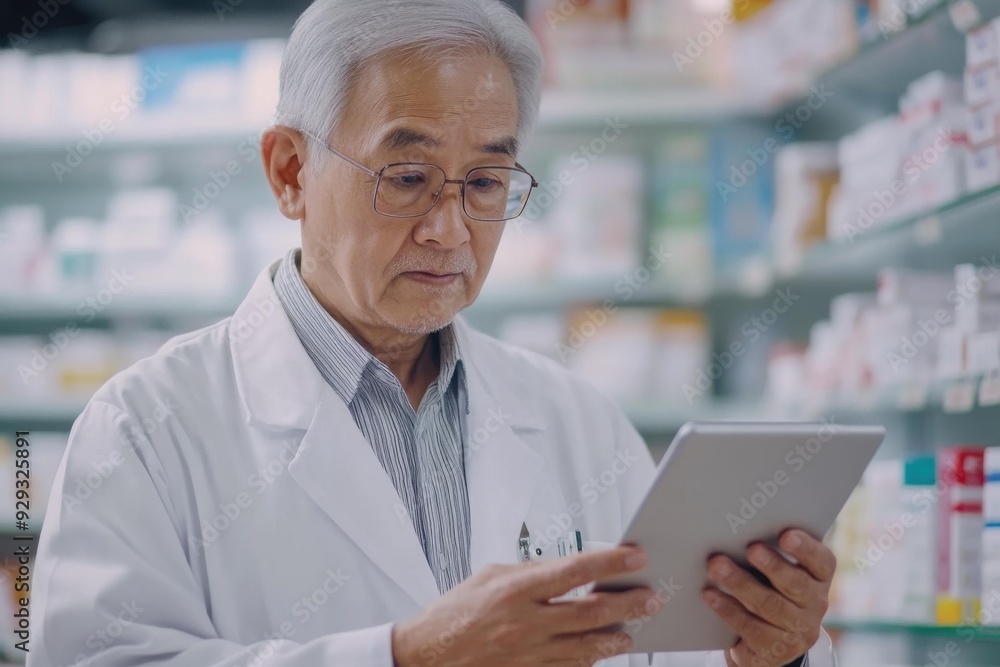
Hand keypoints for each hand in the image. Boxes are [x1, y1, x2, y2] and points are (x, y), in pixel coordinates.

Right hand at [392, 546, 664, 666]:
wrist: (429, 656)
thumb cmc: (457, 611)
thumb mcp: (492, 575)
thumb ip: (534, 570)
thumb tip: (572, 567)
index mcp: (515, 589)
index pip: (574, 570)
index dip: (609, 562)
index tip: (636, 556)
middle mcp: (525, 623)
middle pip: (591, 612)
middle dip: (627, 604)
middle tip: (651, 598)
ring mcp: (529, 654)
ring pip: (587, 647)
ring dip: (615, 638)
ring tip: (632, 630)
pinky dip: (589, 661)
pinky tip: (601, 652)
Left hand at [702, 529, 833, 666]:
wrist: (768, 641)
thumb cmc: (769, 588)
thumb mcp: (775, 570)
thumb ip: (768, 549)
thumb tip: (738, 528)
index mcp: (818, 578)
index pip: (822, 562)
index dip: (806, 548)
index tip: (786, 535)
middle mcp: (815, 604)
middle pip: (795, 584)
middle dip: (772, 565)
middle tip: (751, 549)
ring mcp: (797, 630)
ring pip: (769, 605)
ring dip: (741, 583)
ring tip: (717, 567)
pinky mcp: (775, 650)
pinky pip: (750, 627)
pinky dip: (728, 609)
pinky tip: (710, 594)